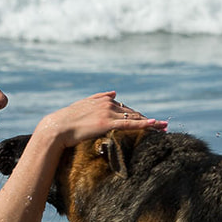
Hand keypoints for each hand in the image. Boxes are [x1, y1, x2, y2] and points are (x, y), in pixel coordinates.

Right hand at [35, 92, 166, 149]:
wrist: (56, 128)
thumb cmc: (67, 119)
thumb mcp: (84, 104)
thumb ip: (100, 97)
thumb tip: (114, 92)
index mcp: (104, 100)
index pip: (126, 109)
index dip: (139, 116)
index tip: (151, 122)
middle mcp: (108, 104)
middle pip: (133, 113)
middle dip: (148, 120)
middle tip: (163, 126)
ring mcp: (108, 113)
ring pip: (134, 118)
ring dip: (151, 124)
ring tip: (164, 128)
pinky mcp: (106, 123)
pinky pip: (129, 124)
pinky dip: (144, 124)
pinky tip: (155, 125)